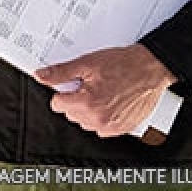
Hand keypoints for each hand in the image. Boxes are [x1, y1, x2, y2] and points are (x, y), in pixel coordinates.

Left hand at [33, 45, 176, 137]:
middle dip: (75, 99)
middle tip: (88, 83)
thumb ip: (61, 72)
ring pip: (85, 121)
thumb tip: (41, 76)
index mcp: (87, 103)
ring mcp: (111, 126)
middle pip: (71, 113)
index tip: (70, 83)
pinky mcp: (122, 129)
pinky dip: (102, 116)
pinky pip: (102, 127)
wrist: (150, 69)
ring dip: (88, 108)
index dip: (62, 90)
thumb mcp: (86, 63)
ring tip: (101, 90)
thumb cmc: (123, 65)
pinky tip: (109, 100)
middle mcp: (98, 119)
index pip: (57, 104)